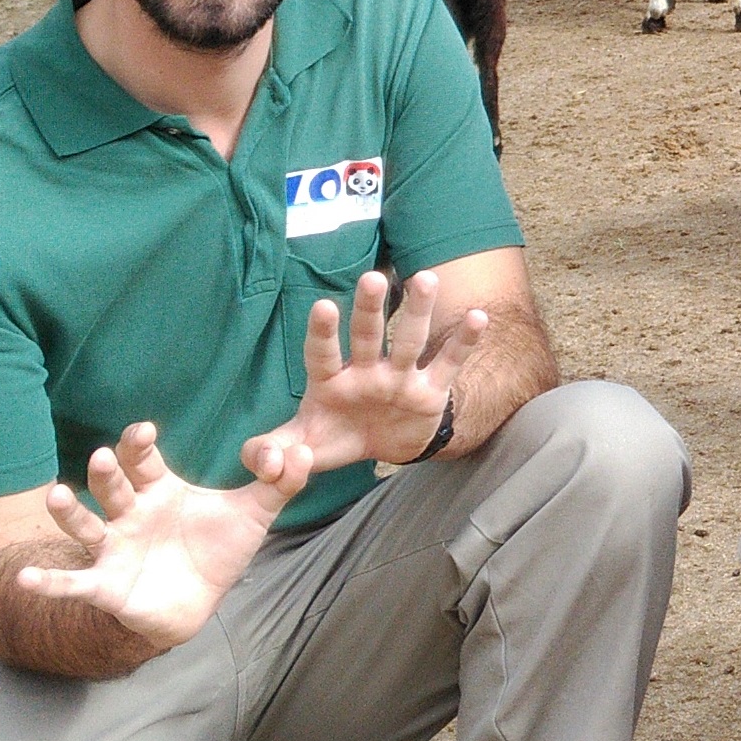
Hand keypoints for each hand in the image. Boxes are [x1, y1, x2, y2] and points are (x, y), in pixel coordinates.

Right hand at [18, 421, 303, 654]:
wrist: (198, 603)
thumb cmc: (216, 550)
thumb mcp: (252, 516)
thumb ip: (278, 483)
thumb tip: (304, 450)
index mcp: (158, 490)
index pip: (144, 459)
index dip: (139, 443)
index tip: (143, 430)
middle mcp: (128, 513)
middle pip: (111, 486)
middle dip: (106, 471)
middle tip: (103, 456)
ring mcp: (112, 547)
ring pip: (84, 524)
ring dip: (67, 511)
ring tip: (56, 494)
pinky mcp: (104, 584)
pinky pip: (73, 583)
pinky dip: (49, 582)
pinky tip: (26, 581)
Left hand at [246, 271, 476, 478]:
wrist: (380, 447)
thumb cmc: (335, 438)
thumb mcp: (302, 447)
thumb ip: (270, 450)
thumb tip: (262, 462)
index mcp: (330, 381)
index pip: (322, 354)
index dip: (323, 333)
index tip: (323, 306)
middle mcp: (365, 371)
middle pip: (366, 335)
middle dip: (369, 308)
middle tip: (372, 278)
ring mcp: (399, 378)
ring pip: (408, 340)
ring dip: (418, 310)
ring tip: (425, 279)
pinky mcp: (430, 390)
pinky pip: (448, 364)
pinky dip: (463, 342)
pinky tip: (478, 317)